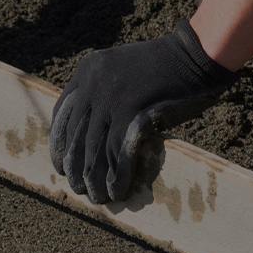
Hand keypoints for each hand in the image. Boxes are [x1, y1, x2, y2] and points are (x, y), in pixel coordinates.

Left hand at [49, 20, 236, 203]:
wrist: (194, 55)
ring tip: (98, 198)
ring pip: (94, 149)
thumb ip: (102, 91)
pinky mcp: (131, 112)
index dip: (59, 143)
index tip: (61, 164)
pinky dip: (117, 177)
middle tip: (78, 188)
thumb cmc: (164, 66)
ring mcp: (110, 98)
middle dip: (75, 167)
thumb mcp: (121, 69)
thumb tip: (93, 132)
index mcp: (87, 70)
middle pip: (75, 135)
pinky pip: (117, 153)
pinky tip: (118, 191)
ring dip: (95, 179)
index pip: (62, 114)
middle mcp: (93, 84)